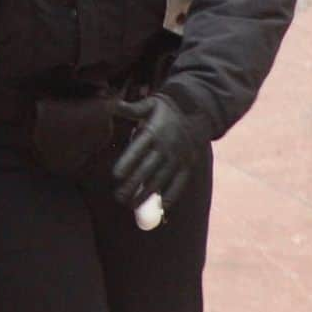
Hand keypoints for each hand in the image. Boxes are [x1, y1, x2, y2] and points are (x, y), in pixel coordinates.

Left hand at [112, 94, 202, 209]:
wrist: (198, 111)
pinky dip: (172, 195)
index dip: (127, 162)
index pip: (138, 149)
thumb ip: (131, 108)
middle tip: (118, 197)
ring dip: (147, 194)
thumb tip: (112, 105)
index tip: (116, 175)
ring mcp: (178, 158)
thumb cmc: (166, 109)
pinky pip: (180, 183)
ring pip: (160, 179)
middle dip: (132, 184)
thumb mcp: (150, 104)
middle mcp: (165, 147)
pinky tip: (162, 208)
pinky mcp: (188, 165)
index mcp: (153, 132)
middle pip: (147, 169)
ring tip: (132, 205)